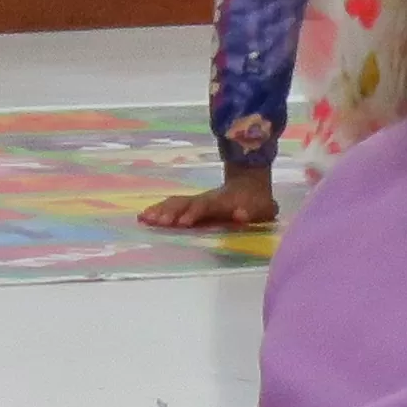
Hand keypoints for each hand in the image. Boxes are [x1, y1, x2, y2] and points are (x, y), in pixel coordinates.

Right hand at [137, 171, 278, 232]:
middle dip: (170, 213)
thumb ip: (251, 212)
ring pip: (176, 203)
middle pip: (185, 204)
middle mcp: (205, 199)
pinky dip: (159, 210)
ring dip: (161, 211)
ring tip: (144, 218)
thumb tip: (241, 215)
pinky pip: (173, 205)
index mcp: (221, 202)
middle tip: (155, 221)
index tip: (183, 223)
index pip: (205, 206)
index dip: (194, 213)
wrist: (250, 183)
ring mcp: (197, 201)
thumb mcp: (262, 209)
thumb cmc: (257, 203)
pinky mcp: (191, 205)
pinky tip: (144, 216)